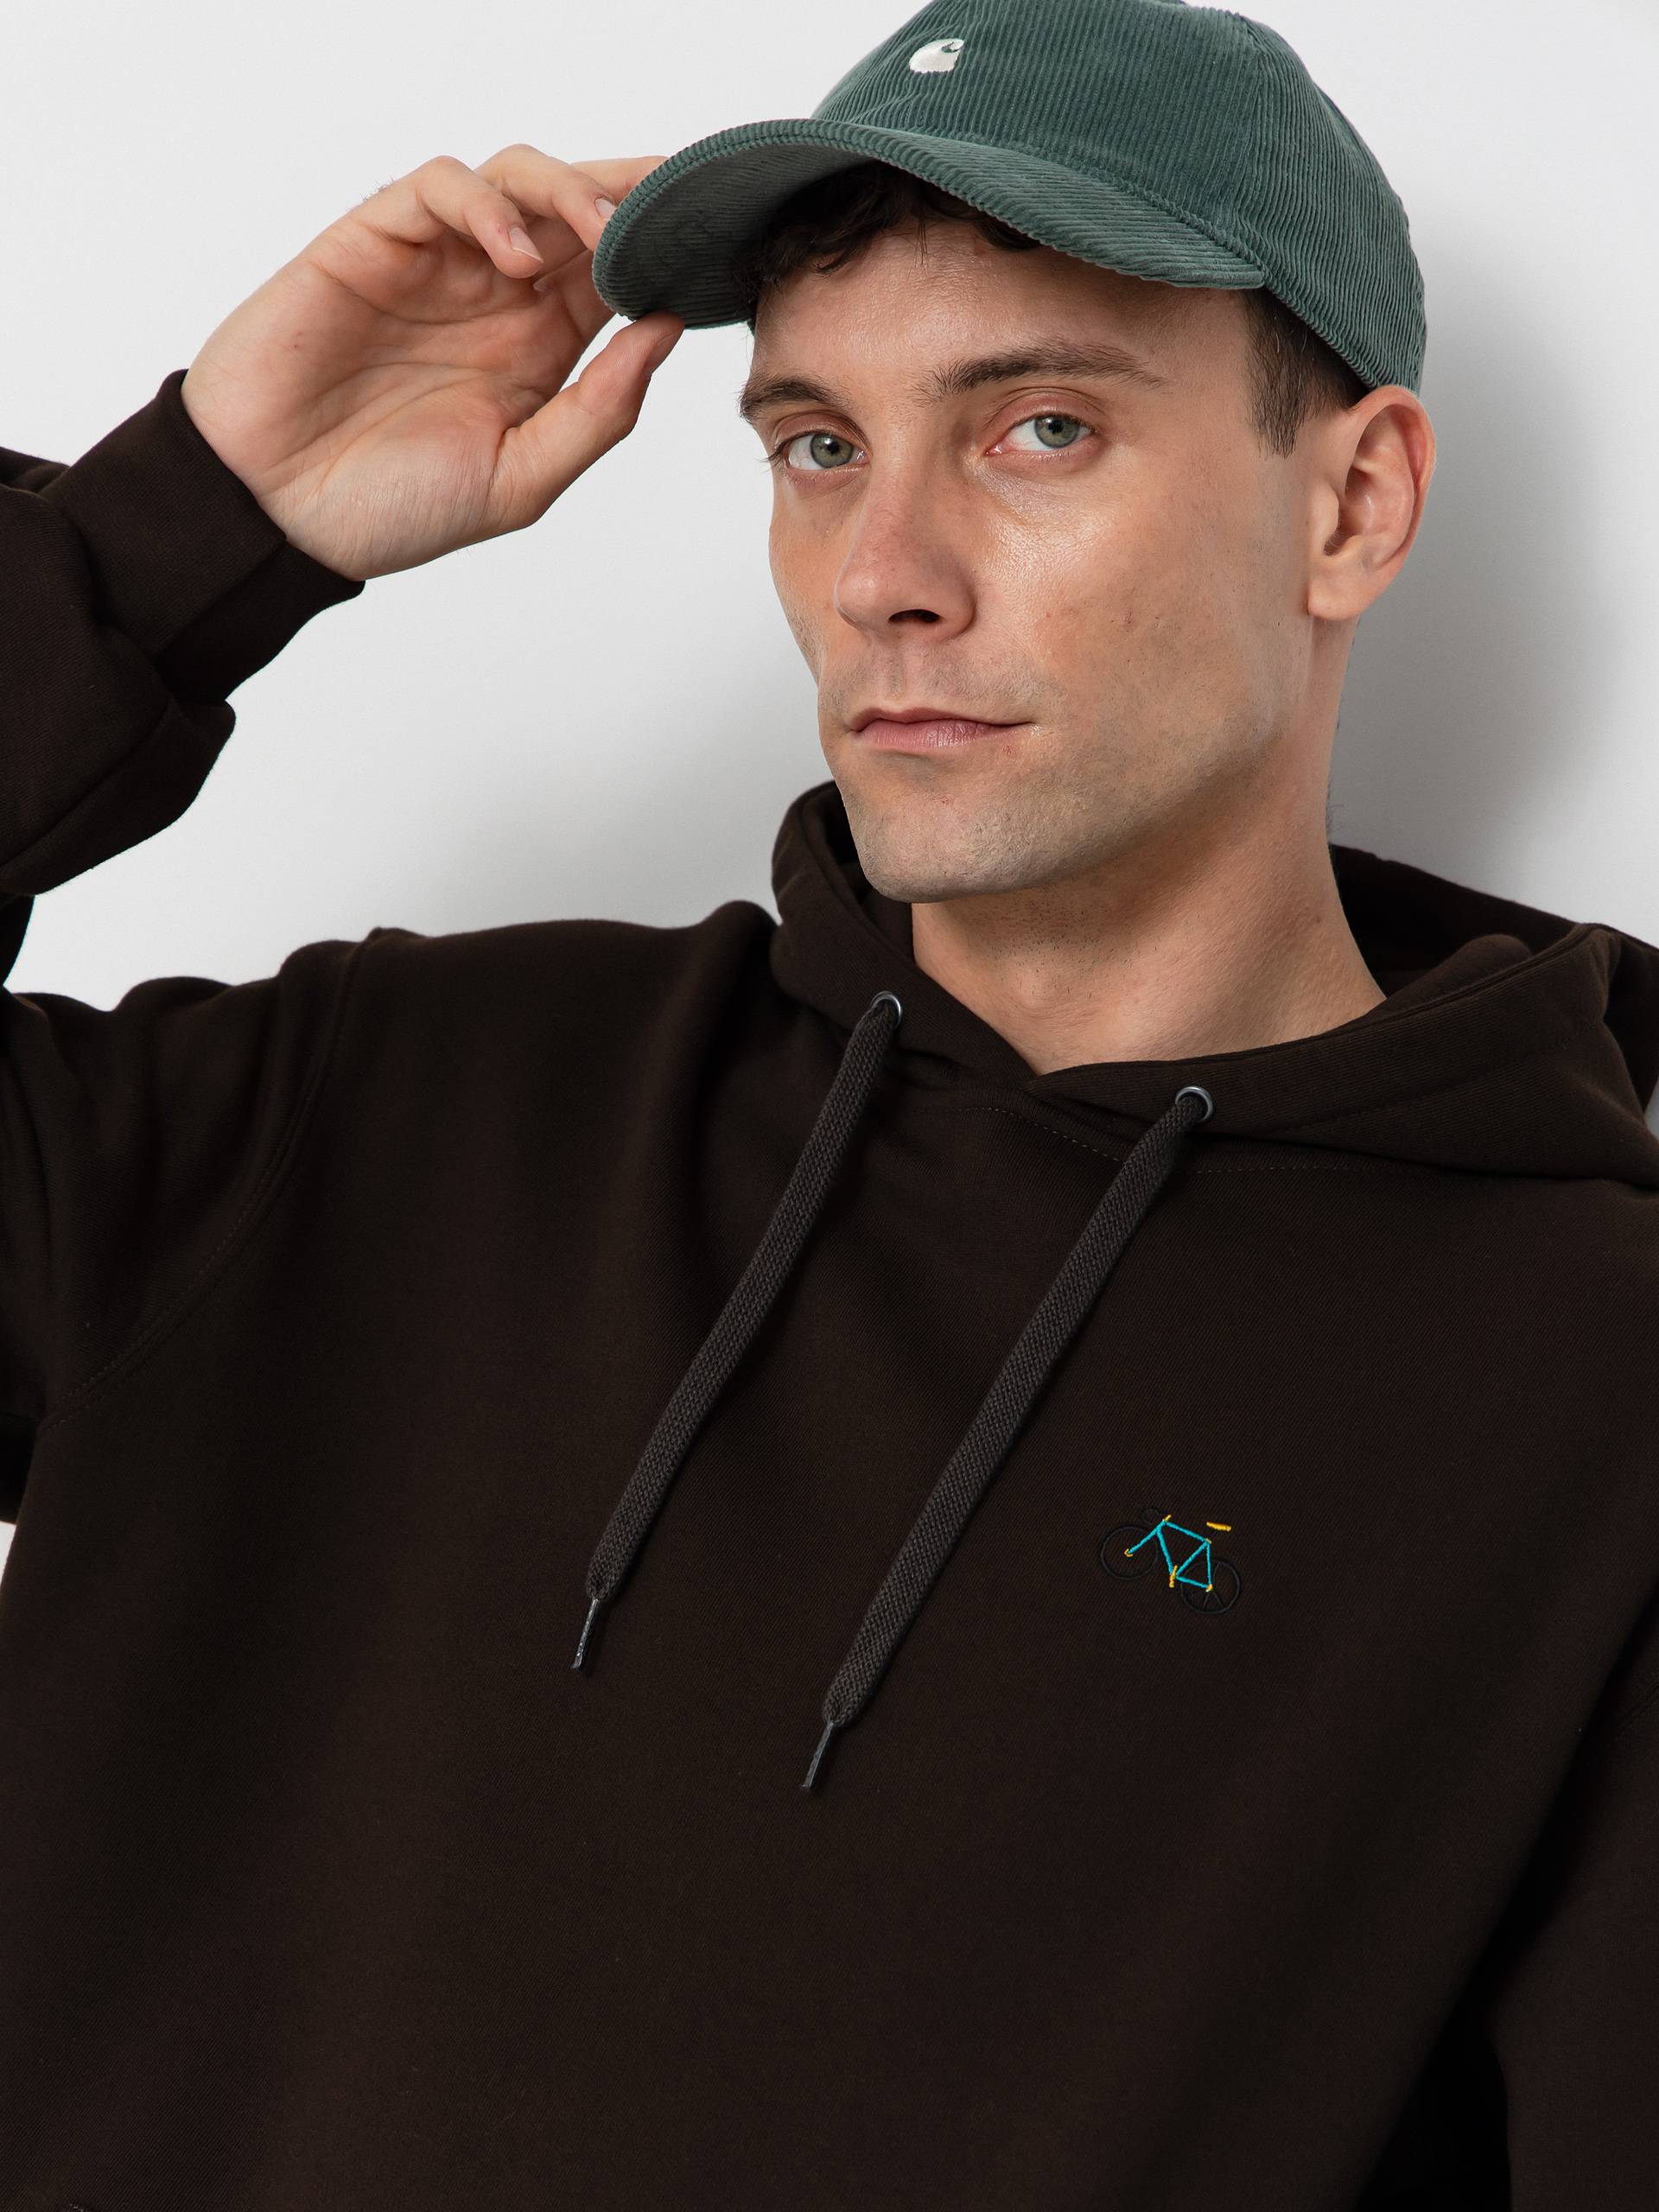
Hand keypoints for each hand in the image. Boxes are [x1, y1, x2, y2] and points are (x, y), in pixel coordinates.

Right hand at [181, 148, 681, 580]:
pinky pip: (439, 188)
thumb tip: (666, 330)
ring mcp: (437, 264)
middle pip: (577, 213)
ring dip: (568, 190)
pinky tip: (512, 254)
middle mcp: (494, 297)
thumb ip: (598, 410)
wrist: (276, 517)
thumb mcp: (522, 479)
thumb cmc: (390, 508)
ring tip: (602, 230)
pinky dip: (484, 204)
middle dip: (632, 197)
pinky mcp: (374, 241)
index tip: (716, 247)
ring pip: (517, 180)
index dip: (663, 252)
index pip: (616, 275)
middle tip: (678, 202)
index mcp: (540, 350)